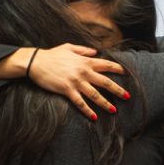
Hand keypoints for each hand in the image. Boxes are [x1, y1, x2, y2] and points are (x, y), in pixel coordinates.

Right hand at [0, 44, 130, 119]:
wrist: (36, 62)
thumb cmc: (51, 55)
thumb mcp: (69, 47)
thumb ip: (83, 50)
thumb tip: (94, 52)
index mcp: (85, 61)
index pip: (107, 65)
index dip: (118, 69)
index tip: (128, 74)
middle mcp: (84, 72)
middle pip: (105, 82)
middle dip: (118, 90)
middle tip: (128, 96)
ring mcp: (76, 82)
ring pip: (95, 95)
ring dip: (106, 103)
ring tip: (114, 110)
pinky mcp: (67, 90)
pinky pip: (80, 103)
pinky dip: (88, 111)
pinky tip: (94, 117)